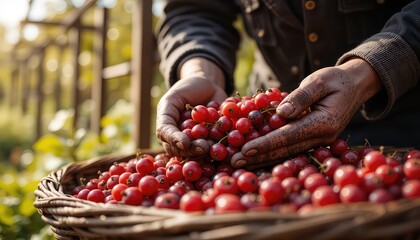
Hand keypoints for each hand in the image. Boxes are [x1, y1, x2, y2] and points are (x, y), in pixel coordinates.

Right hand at [156, 58, 226, 157]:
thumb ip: (170, 112)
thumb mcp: (175, 96)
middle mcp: (177, 137)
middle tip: (204, 147)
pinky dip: (219, 149)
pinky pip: (212, 149)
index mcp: (166, 125)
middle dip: (192, 150)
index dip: (174, 140)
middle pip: (180, 150)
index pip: (165, 135)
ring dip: (206, 153)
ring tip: (214, 147)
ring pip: (196, 153)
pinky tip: (227, 148)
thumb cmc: (189, 88)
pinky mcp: (208, 142)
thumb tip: (179, 138)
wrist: (209, 85)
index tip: (185, 143)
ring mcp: (193, 141)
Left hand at [231, 58, 382, 168]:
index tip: (245, 149)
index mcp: (324, 122)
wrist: (356, 85)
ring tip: (240, 162)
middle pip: (285, 150)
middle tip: (235, 161)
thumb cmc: (336, 80)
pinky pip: (290, 148)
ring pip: (287, 153)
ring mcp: (319, 141)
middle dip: (258, 156)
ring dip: (263, 158)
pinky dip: (272, 152)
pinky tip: (255, 156)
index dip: (265, 143)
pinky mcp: (314, 139)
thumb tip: (281, 113)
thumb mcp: (319, 80)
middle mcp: (322, 137)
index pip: (288, 136)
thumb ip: (301, 97)